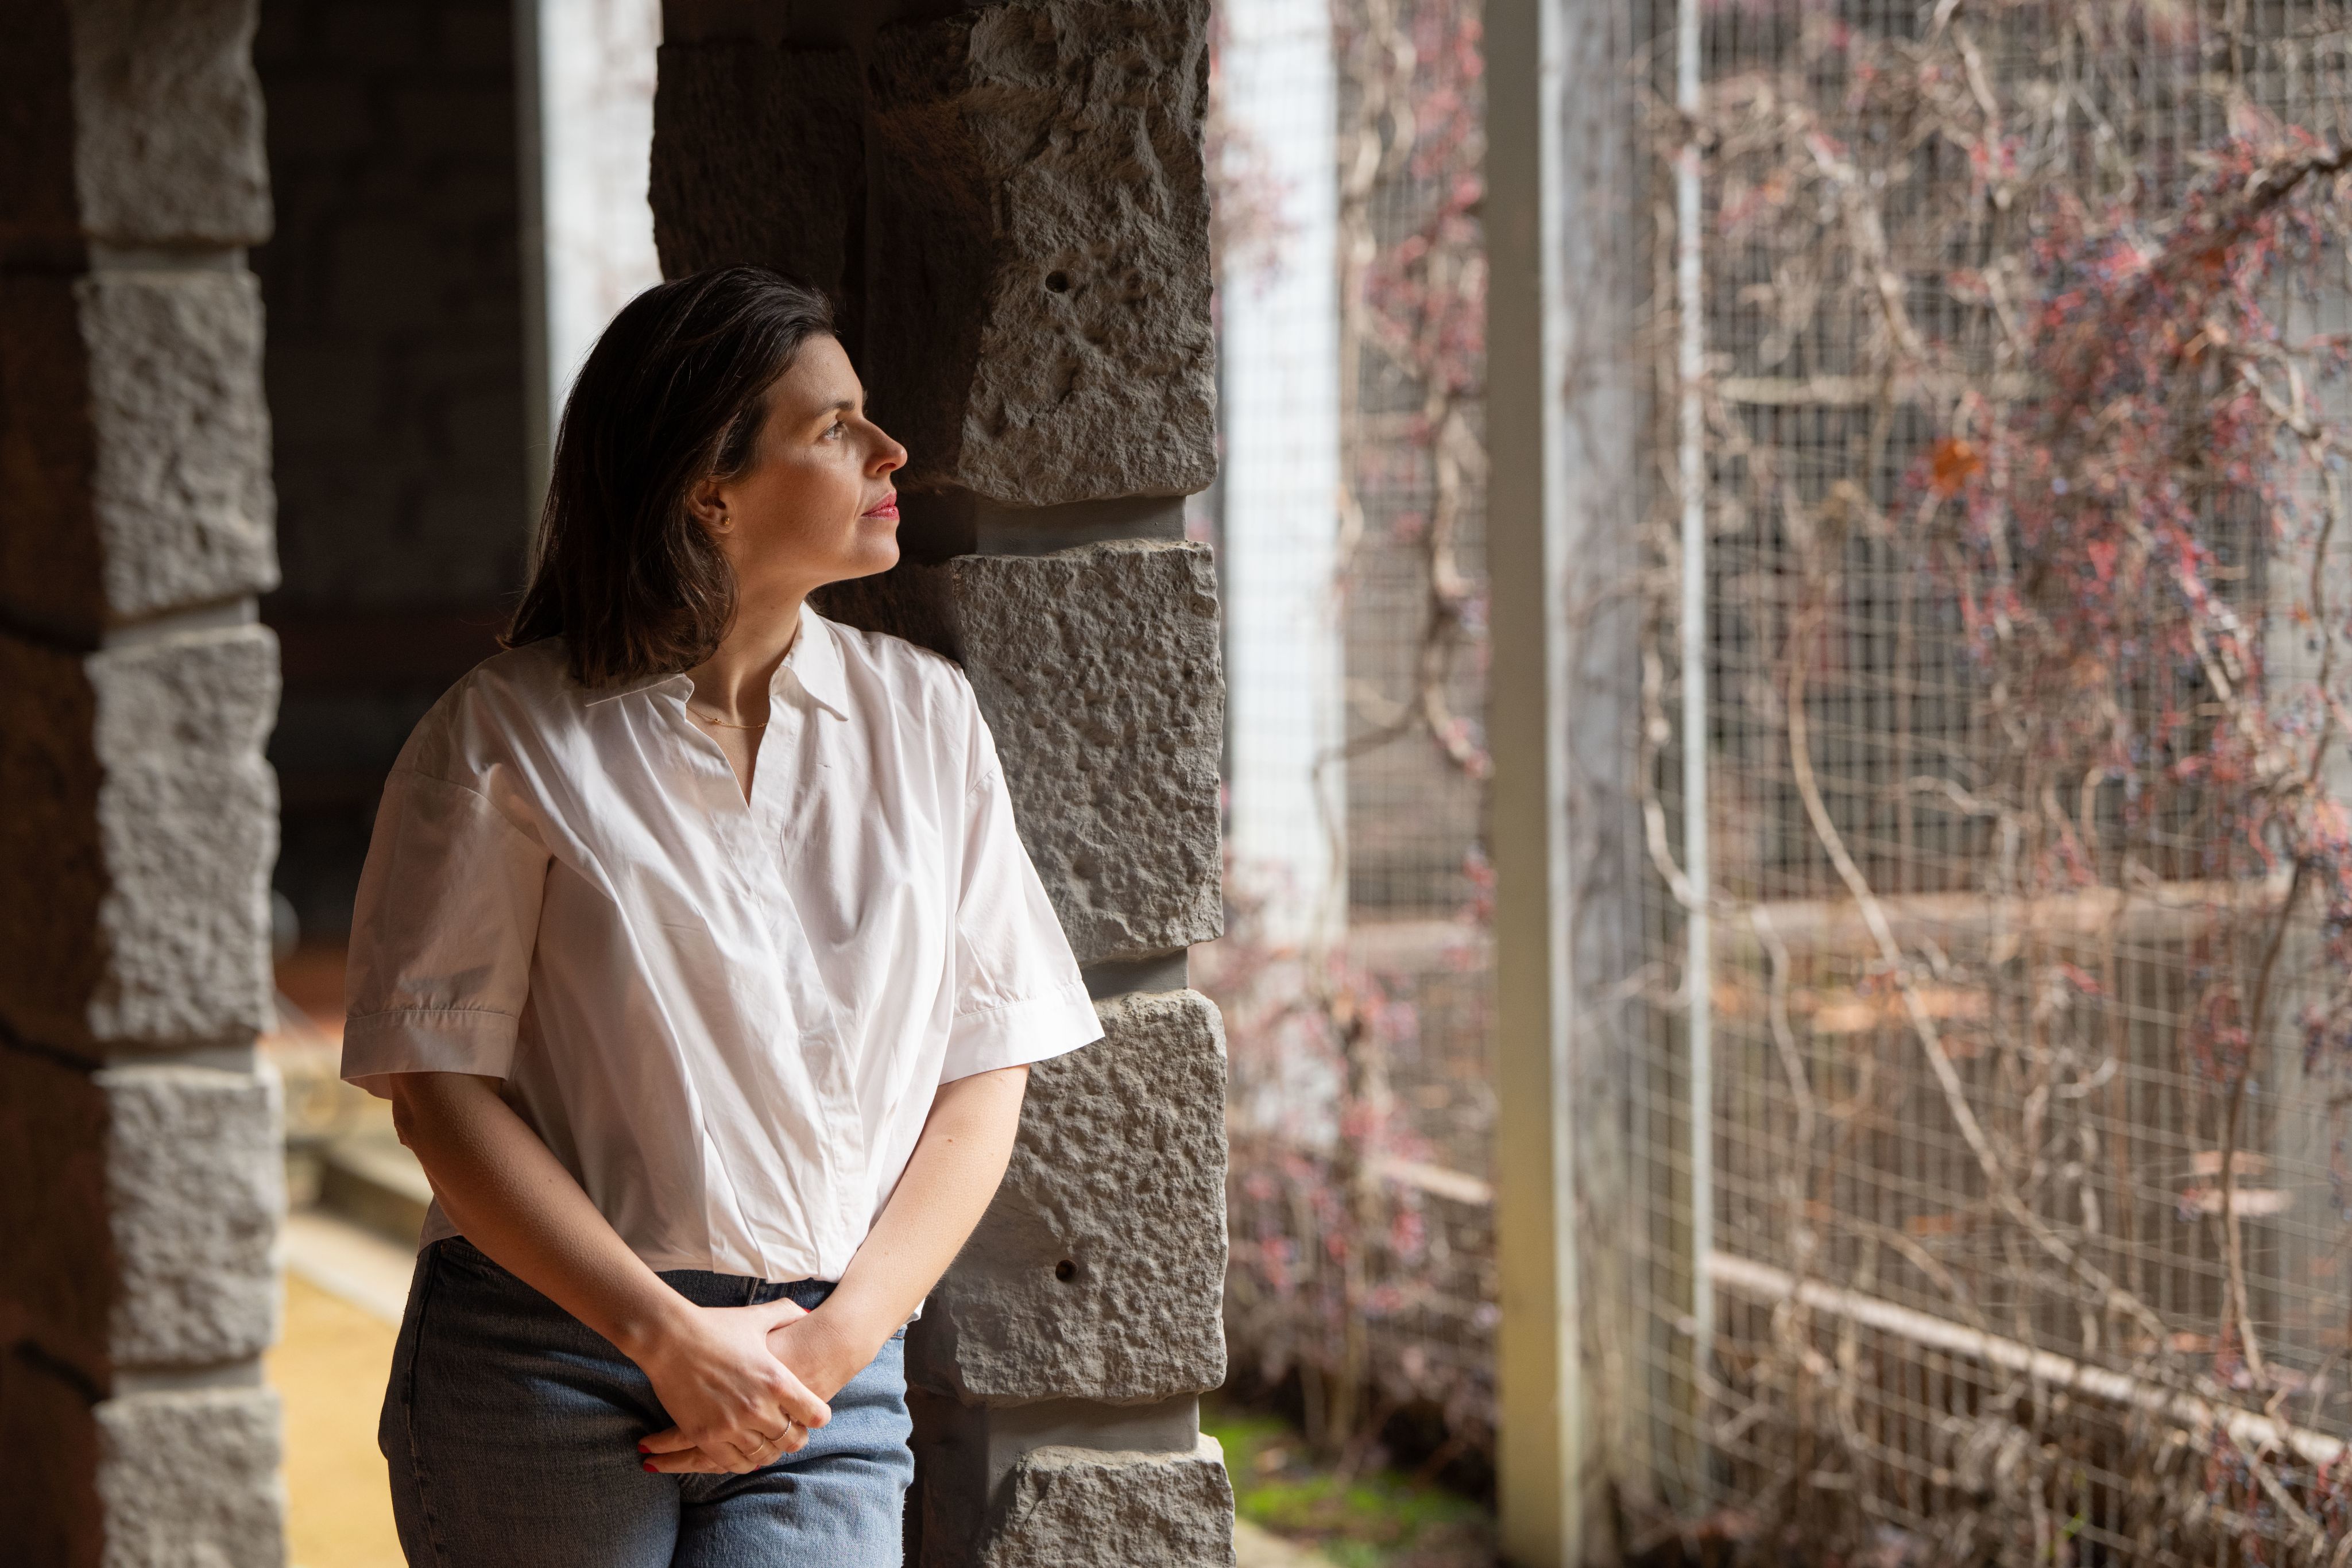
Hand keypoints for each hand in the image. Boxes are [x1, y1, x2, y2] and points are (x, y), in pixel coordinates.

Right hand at [629, 1297, 830, 1475]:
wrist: (669, 1337)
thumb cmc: (714, 1325)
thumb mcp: (756, 1318)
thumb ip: (785, 1314)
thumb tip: (804, 1312)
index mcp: (778, 1380)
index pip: (817, 1416)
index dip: (816, 1417)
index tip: (810, 1415)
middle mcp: (759, 1407)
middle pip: (793, 1440)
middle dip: (794, 1437)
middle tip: (787, 1432)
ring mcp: (732, 1424)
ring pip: (764, 1455)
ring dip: (768, 1450)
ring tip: (765, 1442)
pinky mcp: (706, 1437)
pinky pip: (734, 1463)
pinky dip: (742, 1461)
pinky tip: (743, 1452)